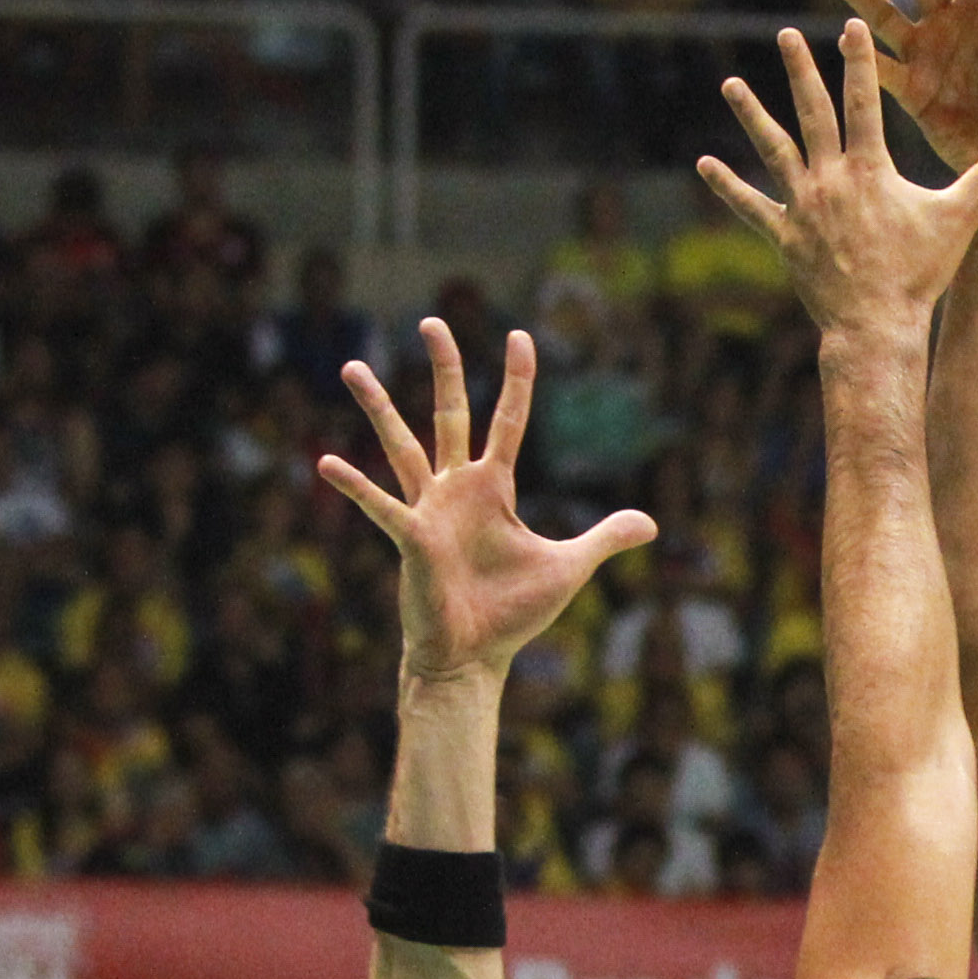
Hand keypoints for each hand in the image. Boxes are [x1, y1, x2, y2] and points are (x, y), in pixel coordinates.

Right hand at [321, 320, 655, 677]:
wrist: (473, 657)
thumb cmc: (511, 613)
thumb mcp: (569, 567)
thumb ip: (604, 539)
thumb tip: (651, 524)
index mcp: (493, 488)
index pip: (507, 420)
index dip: (517, 380)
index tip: (520, 336)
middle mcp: (456, 489)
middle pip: (450, 413)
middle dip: (445, 367)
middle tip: (433, 321)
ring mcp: (429, 510)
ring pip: (401, 445)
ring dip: (378, 407)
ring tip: (351, 367)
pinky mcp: (412, 540)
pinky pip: (381, 507)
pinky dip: (355, 486)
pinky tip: (326, 462)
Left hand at [697, 18, 977, 345]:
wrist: (876, 325)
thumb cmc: (919, 274)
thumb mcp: (959, 221)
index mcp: (870, 169)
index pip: (864, 102)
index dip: (858, 61)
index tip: (848, 28)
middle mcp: (830, 179)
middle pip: (812, 112)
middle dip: (801, 70)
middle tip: (787, 35)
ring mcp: (803, 206)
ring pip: (773, 149)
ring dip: (752, 114)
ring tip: (731, 83)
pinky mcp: (784, 236)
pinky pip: (750, 205)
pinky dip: (727, 186)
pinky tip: (705, 164)